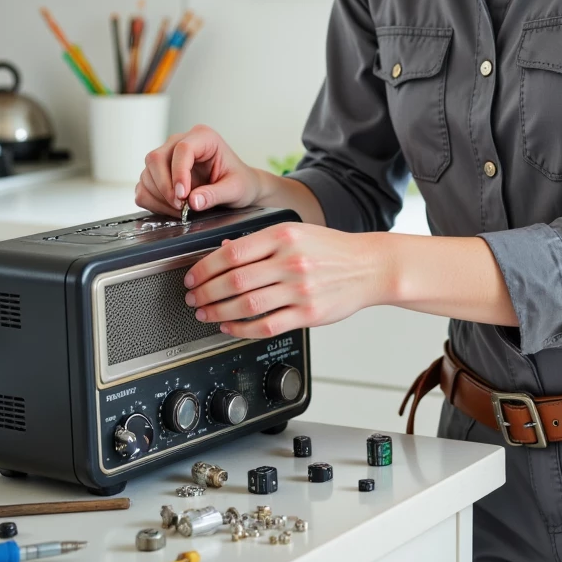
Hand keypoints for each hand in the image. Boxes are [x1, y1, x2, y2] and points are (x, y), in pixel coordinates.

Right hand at [135, 125, 261, 217]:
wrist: (238, 187)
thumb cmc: (240, 182)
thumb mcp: (236, 189)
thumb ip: (215, 194)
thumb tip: (193, 201)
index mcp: (203, 137)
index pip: (181, 149)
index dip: (179, 173)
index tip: (183, 196)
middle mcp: (181, 142)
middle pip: (156, 158)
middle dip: (165, 187)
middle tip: (180, 207)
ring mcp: (167, 157)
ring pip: (147, 173)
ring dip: (159, 197)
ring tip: (180, 210)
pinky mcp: (159, 173)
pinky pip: (144, 186)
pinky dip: (152, 202)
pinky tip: (170, 209)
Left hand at [183, 219, 389, 338]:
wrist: (369, 267)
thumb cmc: (332, 249)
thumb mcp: (296, 232)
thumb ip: (260, 242)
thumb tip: (224, 249)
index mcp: (283, 235)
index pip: (232, 253)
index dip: (205, 268)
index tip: (192, 276)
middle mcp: (291, 261)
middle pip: (235, 280)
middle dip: (205, 292)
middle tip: (192, 298)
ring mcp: (300, 289)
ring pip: (247, 305)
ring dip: (218, 312)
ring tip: (204, 313)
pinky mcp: (309, 313)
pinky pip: (267, 325)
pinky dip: (242, 329)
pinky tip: (229, 326)